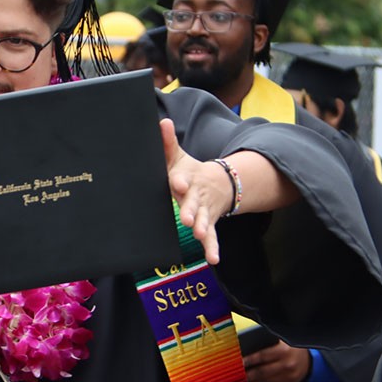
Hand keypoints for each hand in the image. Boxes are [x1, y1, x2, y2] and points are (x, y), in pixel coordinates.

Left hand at [160, 119, 232, 263]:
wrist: (219, 182)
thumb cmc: (189, 171)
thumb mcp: (179, 157)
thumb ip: (168, 142)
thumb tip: (162, 122)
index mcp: (187, 177)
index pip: (182, 177)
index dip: (180, 180)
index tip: (177, 182)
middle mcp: (196, 195)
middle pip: (193, 202)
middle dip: (190, 209)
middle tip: (186, 217)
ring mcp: (204, 210)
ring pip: (204, 219)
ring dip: (201, 227)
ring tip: (197, 234)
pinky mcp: (209, 223)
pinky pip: (212, 236)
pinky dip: (213, 247)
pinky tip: (213, 259)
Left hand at [243, 341, 310, 381]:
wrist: (309, 360)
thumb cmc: (291, 348)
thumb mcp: (282, 340)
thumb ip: (267, 342)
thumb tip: (246, 346)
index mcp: (285, 351)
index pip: (262, 356)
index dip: (249, 360)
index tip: (238, 362)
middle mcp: (288, 365)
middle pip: (262, 372)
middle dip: (247, 374)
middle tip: (235, 375)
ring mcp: (289, 377)